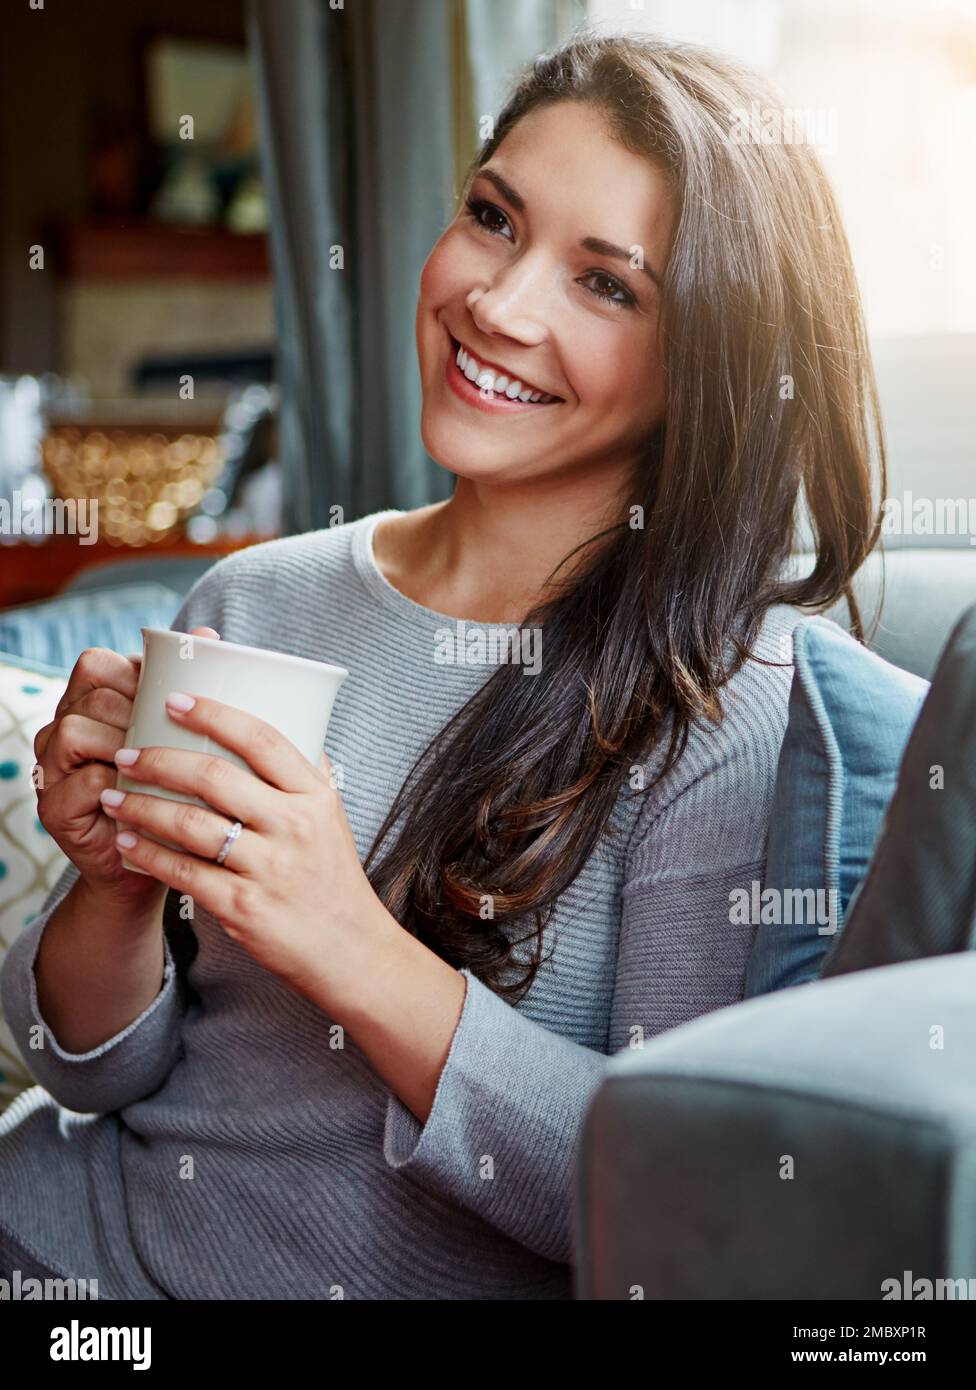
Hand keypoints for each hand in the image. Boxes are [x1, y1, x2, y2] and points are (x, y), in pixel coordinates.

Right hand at [33, 628, 220, 903]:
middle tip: (177, 740)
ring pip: (77, 730)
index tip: (175, 701)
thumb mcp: (185, 737)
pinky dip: (118, 784)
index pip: (99, 664)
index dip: (136, 675)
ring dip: (125, 745)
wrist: (161, 861)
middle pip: (93, 696)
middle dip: (138, 713)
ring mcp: (52, 768)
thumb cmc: (177, 791)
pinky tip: (147, 796)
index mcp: (90, 704)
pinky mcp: (54, 808)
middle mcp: (62, 729)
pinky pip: (82, 780)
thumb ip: (190, 687)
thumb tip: (209, 635)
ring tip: (161, 766)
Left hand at [99, 691, 386, 995]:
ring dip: (142, 806)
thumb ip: (310, 775)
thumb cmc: (334, 879)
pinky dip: (148, 854)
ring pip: (190, 824)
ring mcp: (268, 868)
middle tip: (126, 754)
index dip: (214, 714)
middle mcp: (293, 826)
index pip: (261, 738)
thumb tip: (297, 723)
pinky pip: (183, 872)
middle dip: (159, 760)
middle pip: (215, 776)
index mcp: (314, 796)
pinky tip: (127, 842)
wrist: (350, 950)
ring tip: (113, 796)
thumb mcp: (334, 820)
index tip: (174, 701)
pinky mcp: (243, 907)